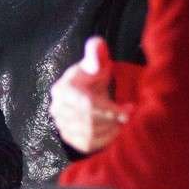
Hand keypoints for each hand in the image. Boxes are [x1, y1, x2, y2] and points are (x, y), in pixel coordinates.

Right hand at [50, 37, 131, 153]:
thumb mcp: (97, 63)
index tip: (129, 108)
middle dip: (113, 120)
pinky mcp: (69, 138)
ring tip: (125, 121)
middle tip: (131, 114)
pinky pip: (88, 144)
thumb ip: (97, 54)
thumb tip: (97, 44)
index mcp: (62, 90)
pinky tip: (116, 130)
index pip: (87, 105)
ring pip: (90, 135)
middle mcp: (57, 109)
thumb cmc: (94, 76)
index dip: (109, 109)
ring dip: (112, 130)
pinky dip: (105, 139)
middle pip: (89, 122)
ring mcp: (61, 125)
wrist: (85, 91)